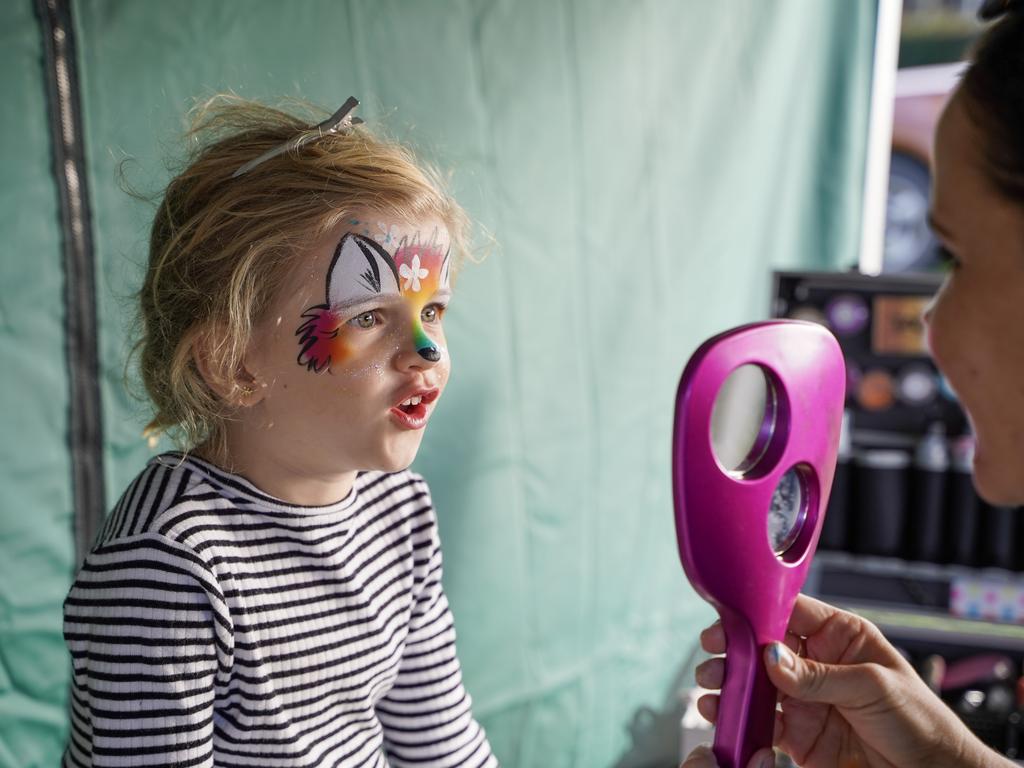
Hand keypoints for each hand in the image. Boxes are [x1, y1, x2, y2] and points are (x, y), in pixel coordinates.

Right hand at [694, 594, 1010, 767]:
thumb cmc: (922, 722)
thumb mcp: (874, 687)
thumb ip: (819, 675)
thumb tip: (771, 656)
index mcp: (841, 637)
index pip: (792, 612)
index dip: (760, 611)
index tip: (732, 616)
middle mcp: (818, 664)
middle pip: (765, 647)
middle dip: (735, 647)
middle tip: (713, 651)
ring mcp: (804, 699)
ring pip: (756, 684)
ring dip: (731, 684)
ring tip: (711, 686)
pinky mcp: (797, 736)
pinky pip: (761, 723)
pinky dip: (739, 720)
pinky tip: (724, 715)